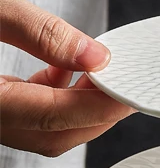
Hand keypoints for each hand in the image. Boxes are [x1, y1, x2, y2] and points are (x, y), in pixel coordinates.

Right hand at [0, 0, 133, 156]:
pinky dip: (52, 98)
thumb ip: (40, 31)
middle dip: (93, 114)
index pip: (49, 117)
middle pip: (48, 137)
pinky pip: (23, 116)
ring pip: (38, 132)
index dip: (96, 106)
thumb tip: (93, 53)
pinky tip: (63, 68)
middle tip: (125, 82)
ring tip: (100, 71)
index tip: (128, 88)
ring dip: (76, 108)